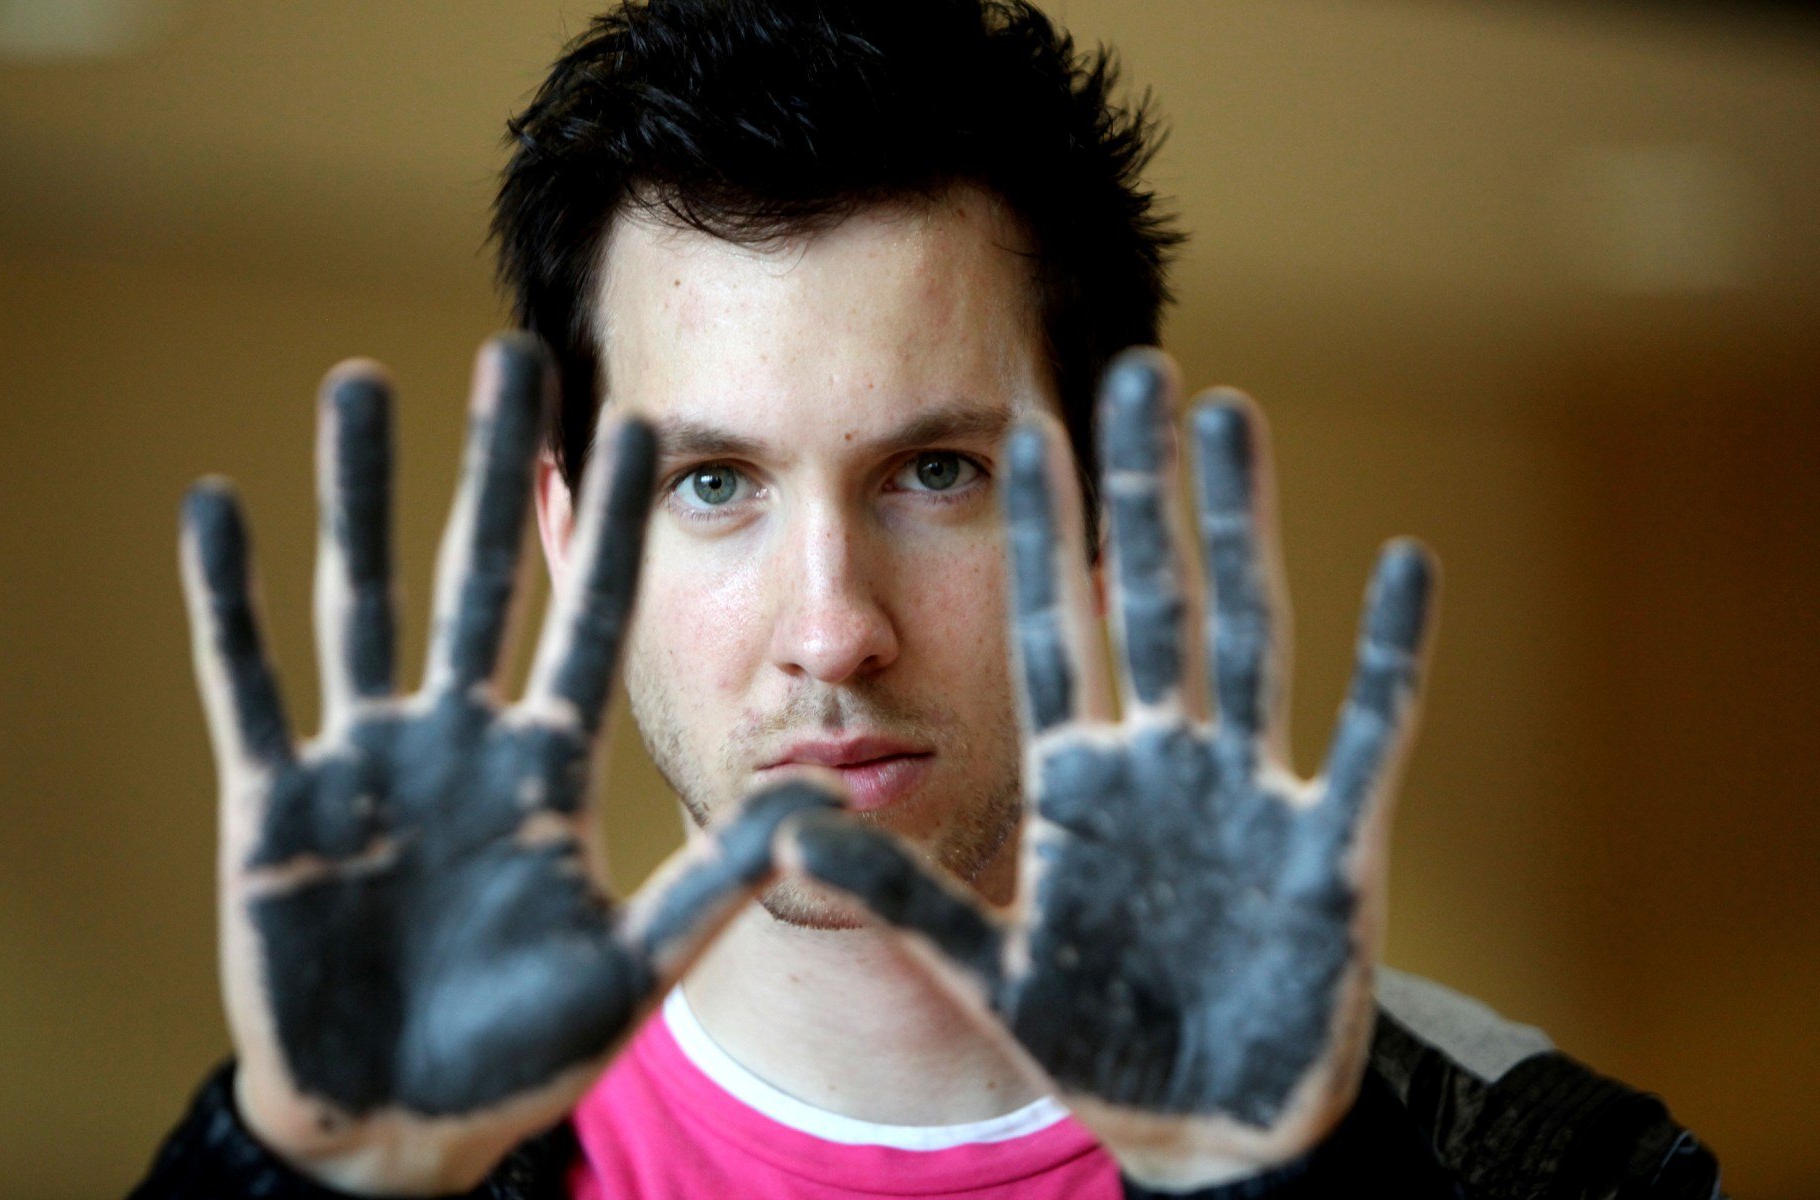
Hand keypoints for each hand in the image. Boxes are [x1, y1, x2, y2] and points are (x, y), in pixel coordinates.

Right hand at [179, 334, 833, 1194]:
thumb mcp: (633, 967)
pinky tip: (216, 504)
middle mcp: (461, 742)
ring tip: (361, 383)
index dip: (615, 527)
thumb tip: (821, 805)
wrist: (401, 1127)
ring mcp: (367, 764)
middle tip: (512, 354)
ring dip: (358, 494)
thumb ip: (715, 883)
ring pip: (362, 600)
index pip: (590, 619)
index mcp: (548, 771)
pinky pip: (247, 685)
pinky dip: (226, 602)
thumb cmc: (522, 1055)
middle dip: (497, 468)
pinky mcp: (274, 805)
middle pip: (481, 576)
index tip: (642, 425)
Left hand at [788, 350, 1433, 1189]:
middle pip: (1151, 596)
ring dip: (1245, 525)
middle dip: (1142, 486)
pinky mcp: (1333, 845)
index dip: (1041, 532)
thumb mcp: (982, 971)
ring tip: (1233, 415)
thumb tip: (783, 827)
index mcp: (1074, 781)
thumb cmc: (1092, 1047)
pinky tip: (1403, 565)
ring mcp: (1247, 793)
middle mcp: (1159, 762)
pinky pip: (1368, 732)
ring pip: (1250, 630)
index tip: (1025, 427)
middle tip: (1140, 367)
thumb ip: (898, 894)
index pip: (1051, 629)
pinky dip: (1391, 655)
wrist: (1201, 1129)